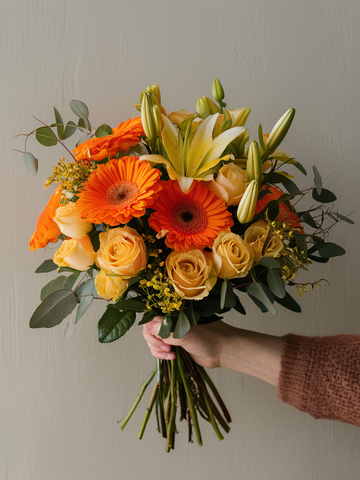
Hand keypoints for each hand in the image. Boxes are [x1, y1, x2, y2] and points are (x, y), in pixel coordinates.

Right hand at [143, 315, 283, 385]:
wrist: (223, 351)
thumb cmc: (209, 337)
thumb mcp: (187, 333)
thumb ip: (168, 330)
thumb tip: (149, 326)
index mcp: (173, 312)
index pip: (151, 317)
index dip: (151, 329)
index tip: (160, 339)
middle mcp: (170, 321)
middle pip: (150, 330)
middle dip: (154, 342)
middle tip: (166, 348)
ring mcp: (172, 333)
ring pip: (153, 341)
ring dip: (157, 350)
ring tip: (170, 353)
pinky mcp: (175, 345)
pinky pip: (160, 349)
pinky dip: (162, 354)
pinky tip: (172, 357)